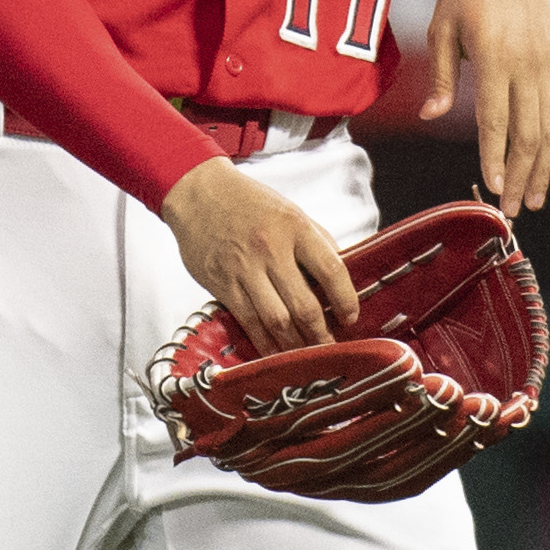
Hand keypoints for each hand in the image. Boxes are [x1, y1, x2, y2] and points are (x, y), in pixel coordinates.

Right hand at [159, 158, 359, 357]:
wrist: (198, 195)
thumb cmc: (248, 203)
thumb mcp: (290, 212)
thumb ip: (316, 241)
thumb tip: (340, 276)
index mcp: (295, 228)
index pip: (331, 270)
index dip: (346, 299)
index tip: (350, 316)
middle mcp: (271, 249)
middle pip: (304, 305)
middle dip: (322, 334)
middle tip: (331, 347)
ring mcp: (244, 269)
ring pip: (277, 320)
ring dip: (295, 345)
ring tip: (307, 355)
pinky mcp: (223, 284)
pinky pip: (249, 321)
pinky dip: (265, 343)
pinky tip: (276, 351)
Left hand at [420, 0, 549, 216]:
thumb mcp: (442, 25)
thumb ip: (442, 74)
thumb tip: (433, 117)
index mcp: (496, 57)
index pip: (496, 119)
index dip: (494, 156)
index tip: (491, 186)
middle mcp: (529, 63)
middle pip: (528, 132)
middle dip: (520, 174)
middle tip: (511, 209)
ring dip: (544, 166)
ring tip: (534, 198)